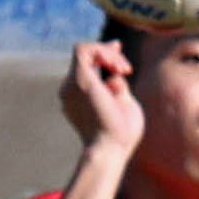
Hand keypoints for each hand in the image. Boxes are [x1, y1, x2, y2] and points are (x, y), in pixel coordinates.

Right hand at [60, 40, 143, 160]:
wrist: (110, 148)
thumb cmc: (120, 135)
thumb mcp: (122, 105)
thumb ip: (118, 87)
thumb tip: (116, 73)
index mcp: (80, 97)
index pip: (88, 67)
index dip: (104, 55)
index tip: (120, 53)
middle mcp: (71, 90)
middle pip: (86, 58)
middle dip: (108, 53)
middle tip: (127, 69)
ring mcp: (72, 85)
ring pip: (85, 51)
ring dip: (108, 54)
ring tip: (124, 71)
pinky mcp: (78, 79)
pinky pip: (84, 50)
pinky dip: (103, 52)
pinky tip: (117, 68)